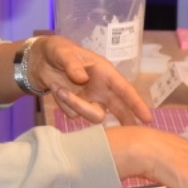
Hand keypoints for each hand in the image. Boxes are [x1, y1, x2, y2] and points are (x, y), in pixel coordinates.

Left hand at [28, 35, 152, 124]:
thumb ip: (72, 64)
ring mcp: (91, 100)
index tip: (147, 118)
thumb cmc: (57, 51)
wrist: (40, 61)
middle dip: (126, 121)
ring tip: (59, 89)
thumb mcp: (63, 52)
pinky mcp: (78, 107)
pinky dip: (63, 104)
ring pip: (93, 115)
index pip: (125, 90)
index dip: (136, 104)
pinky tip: (57, 90)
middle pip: (120, 110)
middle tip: (133, 135)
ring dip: (76, 105)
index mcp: (106, 73)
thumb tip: (82, 79)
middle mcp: (102, 89)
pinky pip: (74, 114)